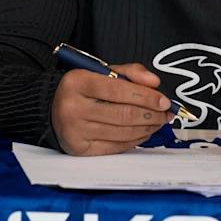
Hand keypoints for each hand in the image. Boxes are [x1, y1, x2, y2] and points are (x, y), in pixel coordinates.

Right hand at [51, 63, 172, 155]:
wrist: (53, 109)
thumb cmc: (83, 89)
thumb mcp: (101, 71)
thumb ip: (130, 72)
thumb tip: (154, 83)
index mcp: (77, 81)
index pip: (118, 90)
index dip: (146, 96)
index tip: (164, 100)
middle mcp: (73, 107)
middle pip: (123, 114)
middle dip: (151, 114)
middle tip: (167, 113)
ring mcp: (75, 131)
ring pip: (122, 132)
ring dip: (147, 128)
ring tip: (159, 122)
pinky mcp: (79, 149)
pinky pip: (116, 146)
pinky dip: (135, 140)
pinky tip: (144, 132)